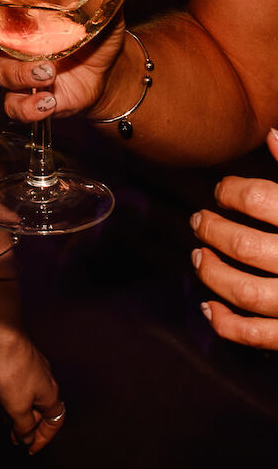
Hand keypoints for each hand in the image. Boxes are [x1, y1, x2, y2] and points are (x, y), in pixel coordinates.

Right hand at [0, 0, 152, 123]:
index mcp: (13, 3)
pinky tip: (48, 101)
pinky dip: (29, 107)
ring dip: (18, 73)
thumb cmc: (94, 26)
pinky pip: (13, 107)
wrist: (108, 72)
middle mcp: (4, 33)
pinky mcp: (24, 96)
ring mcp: (10, 66)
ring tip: (50, 73)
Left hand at [0, 321, 65, 452]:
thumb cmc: (11, 368)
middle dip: (29, 428)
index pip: (54, 423)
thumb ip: (24, 425)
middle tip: (15, 439)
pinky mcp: (20, 362)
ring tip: (6, 423)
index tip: (31, 449)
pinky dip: (13, 399)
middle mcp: (46, 383)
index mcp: (51, 396)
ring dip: (20, 413)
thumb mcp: (16, 405)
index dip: (44, 438)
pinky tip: (1, 399)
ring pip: (30, 399)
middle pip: (42, 412)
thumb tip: (28, 439)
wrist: (0, 333)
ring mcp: (34, 370)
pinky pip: (20, 387)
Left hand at [194, 130, 277, 348]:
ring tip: (198, 257)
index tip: (221, 190)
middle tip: (198, 220)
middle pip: (246, 246)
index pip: (262, 200)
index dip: (232, 191)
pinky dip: (228, 324)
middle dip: (213, 231)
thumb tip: (272, 134)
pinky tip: (209, 307)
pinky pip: (259, 335)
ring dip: (212, 275)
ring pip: (247, 292)